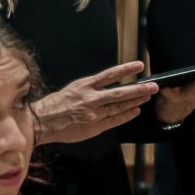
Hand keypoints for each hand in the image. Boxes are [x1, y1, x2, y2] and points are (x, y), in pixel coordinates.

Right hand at [33, 61, 157, 144]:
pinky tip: (135, 111)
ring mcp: (93, 114)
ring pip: (119, 107)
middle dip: (138, 89)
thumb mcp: (72, 89)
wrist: (41, 122)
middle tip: (153, 86)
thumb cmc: (55, 105)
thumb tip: (108, 86)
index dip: (126, 70)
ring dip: (135, 102)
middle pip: (119, 92)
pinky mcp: (93, 127)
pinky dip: (125, 116)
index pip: (110, 75)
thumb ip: (90, 88)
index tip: (139, 66)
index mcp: (84, 86)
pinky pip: (113, 121)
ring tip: (147, 97)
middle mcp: (90, 98)